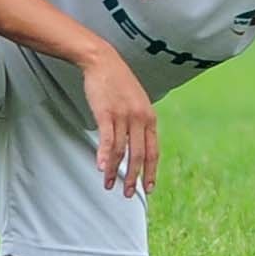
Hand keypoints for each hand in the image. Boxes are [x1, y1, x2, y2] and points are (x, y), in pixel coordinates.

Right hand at [82, 52, 160, 197]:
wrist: (103, 61)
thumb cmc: (119, 83)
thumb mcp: (137, 102)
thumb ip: (139, 122)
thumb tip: (138, 143)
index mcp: (150, 118)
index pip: (153, 151)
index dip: (151, 172)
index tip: (149, 188)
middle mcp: (140, 118)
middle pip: (139, 155)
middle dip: (134, 178)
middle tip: (128, 194)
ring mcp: (124, 116)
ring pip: (122, 151)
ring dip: (114, 171)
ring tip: (109, 185)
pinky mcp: (107, 113)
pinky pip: (108, 140)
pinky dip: (104, 156)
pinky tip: (100, 168)